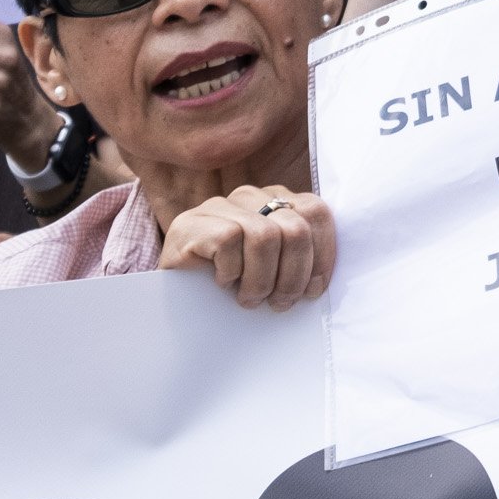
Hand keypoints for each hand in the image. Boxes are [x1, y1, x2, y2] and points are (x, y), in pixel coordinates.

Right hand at [160, 186, 333, 308]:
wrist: (175, 303)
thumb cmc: (233, 288)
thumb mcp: (275, 271)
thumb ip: (299, 260)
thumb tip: (322, 280)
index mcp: (278, 201)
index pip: (317, 213)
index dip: (322, 255)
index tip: (312, 291)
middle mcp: (251, 196)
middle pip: (296, 228)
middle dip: (293, 275)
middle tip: (278, 303)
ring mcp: (220, 205)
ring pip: (266, 236)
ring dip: (261, 280)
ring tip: (249, 299)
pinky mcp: (193, 221)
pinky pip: (229, 241)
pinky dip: (231, 272)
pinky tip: (221, 283)